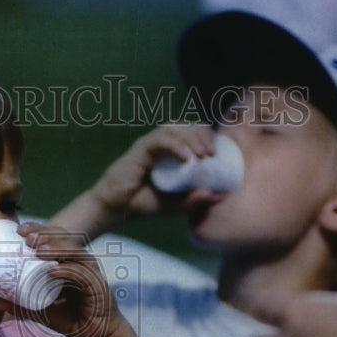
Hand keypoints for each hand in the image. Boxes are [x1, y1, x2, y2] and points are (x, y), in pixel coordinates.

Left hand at [11, 223, 124, 336]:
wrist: (94, 336)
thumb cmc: (69, 319)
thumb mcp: (39, 310)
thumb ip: (18, 304)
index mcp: (67, 261)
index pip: (53, 238)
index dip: (38, 230)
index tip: (19, 230)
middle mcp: (80, 262)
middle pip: (64, 239)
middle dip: (45, 234)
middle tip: (26, 236)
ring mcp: (90, 272)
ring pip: (75, 253)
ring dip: (56, 248)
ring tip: (38, 249)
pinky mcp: (98, 286)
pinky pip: (83, 274)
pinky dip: (68, 271)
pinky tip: (54, 271)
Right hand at [94, 124, 221, 216]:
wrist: (115, 209)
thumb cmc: (141, 204)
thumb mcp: (175, 205)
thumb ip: (195, 200)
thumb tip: (221, 196)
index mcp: (169, 151)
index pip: (192, 133)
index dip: (207, 137)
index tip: (219, 153)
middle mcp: (159, 144)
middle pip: (186, 127)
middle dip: (203, 135)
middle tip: (213, 153)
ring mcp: (149, 145)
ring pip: (174, 130)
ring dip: (192, 139)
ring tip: (204, 154)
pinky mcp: (139, 150)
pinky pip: (160, 141)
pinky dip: (176, 146)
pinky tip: (187, 158)